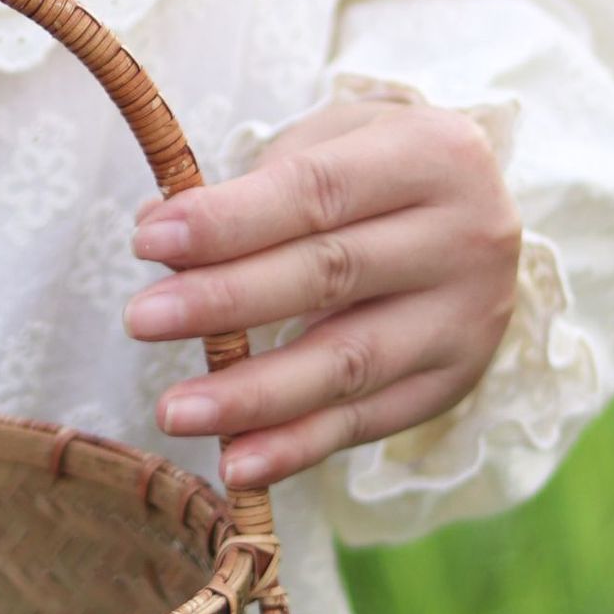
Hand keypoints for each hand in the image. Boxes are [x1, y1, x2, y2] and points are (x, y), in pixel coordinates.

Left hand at [123, 96, 522, 488]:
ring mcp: (465, 318)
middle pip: (330, 274)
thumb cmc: (375, 179)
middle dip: (225, 301)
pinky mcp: (450, 383)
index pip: (316, 192)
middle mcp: (466, 236)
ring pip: (346, 362)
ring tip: (173, 411)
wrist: (473, 223)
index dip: (229, 220)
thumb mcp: (329, 147)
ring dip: (252, 395)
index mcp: (431, 156)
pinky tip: (236, 466)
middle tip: (140, 319)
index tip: (147, 242)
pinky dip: (295, 448)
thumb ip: (250, 188)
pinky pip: (362, 424)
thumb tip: (155, 227)